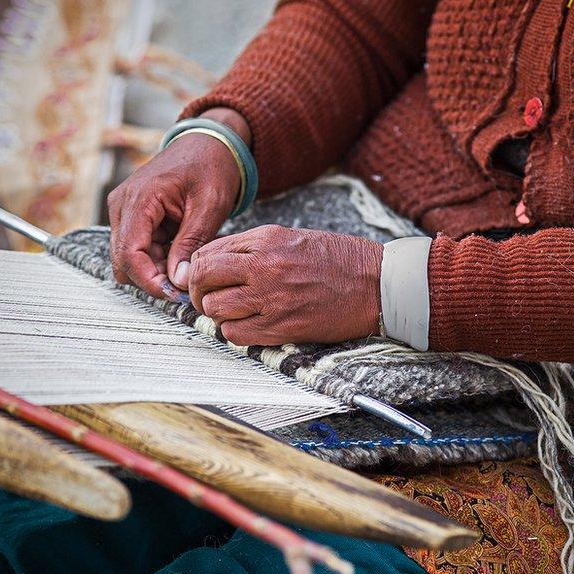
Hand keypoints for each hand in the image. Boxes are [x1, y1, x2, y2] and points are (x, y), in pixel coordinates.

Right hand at [108, 108, 250, 300]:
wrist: (209, 142)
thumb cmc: (211, 166)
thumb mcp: (210, 206)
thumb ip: (192, 244)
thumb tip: (178, 281)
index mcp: (139, 199)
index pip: (129, 254)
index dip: (149, 281)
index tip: (176, 294)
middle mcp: (123, 205)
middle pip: (125, 260)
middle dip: (154, 277)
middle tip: (187, 283)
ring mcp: (125, 211)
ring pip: (130, 258)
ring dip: (157, 268)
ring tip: (189, 263)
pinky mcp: (133, 216)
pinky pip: (139, 248)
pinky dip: (159, 258)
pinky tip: (183, 253)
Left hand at [188, 225, 382, 345]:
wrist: (376, 284)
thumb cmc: (338, 260)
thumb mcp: (291, 238)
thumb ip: (252, 248)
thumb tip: (215, 263)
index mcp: (265, 240)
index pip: (207, 254)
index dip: (196, 270)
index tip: (203, 279)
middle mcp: (264, 267)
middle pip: (202, 281)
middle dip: (199, 291)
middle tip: (208, 298)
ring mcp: (272, 299)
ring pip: (215, 310)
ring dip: (218, 314)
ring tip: (234, 312)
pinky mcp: (283, 327)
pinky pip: (236, 335)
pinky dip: (235, 333)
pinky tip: (248, 326)